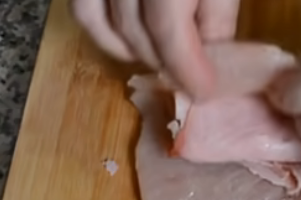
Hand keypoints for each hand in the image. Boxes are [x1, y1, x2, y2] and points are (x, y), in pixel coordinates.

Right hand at [70, 0, 241, 96]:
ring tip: (159, 55)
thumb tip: (214, 54)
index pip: (168, 30)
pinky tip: (125, 38)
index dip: (186, 67)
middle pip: (135, 30)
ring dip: (129, 48)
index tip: (204, 91)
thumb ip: (218, 9)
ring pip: (98, 21)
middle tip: (187, 74)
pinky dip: (100, 29)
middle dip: (163, 59)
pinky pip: (82, 8)